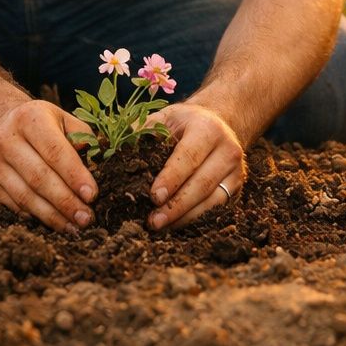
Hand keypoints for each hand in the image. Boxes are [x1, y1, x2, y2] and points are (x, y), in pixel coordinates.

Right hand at [0, 99, 97, 232]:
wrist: (1, 125)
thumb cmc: (42, 125)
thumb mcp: (63, 119)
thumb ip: (82, 137)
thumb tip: (95, 162)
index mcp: (30, 119)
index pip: (54, 152)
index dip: (74, 175)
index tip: (92, 195)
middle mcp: (6, 140)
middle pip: (39, 178)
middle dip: (66, 201)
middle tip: (86, 217)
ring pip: (26, 196)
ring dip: (53, 216)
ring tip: (75, 226)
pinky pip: (16, 206)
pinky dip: (37, 217)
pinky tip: (56, 223)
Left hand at [147, 103, 245, 229]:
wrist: (218, 124)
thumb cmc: (184, 124)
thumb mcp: (165, 118)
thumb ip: (141, 132)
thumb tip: (108, 149)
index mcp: (208, 129)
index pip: (188, 157)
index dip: (171, 178)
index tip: (153, 196)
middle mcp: (228, 150)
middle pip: (202, 183)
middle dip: (176, 205)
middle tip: (152, 221)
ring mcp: (236, 171)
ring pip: (212, 201)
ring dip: (184, 217)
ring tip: (159, 226)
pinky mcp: (236, 187)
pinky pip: (216, 208)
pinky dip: (195, 218)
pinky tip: (175, 225)